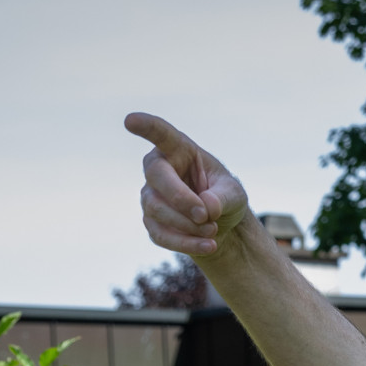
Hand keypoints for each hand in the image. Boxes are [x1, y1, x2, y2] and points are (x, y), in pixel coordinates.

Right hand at [124, 112, 249, 255]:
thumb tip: (207, 208)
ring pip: (156, 208)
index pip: (161, 134)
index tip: (130, 120)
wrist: (219, 226)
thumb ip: (223, 197)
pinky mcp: (151, 222)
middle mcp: (159, 169)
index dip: (146, 127)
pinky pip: (160, 234)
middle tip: (206, 216)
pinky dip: (186, 243)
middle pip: (157, 177)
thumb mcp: (234, 194)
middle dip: (181, 199)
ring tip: (214, 230)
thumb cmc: (224, 198)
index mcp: (179, 150)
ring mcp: (150, 196)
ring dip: (187, 225)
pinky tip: (209, 245)